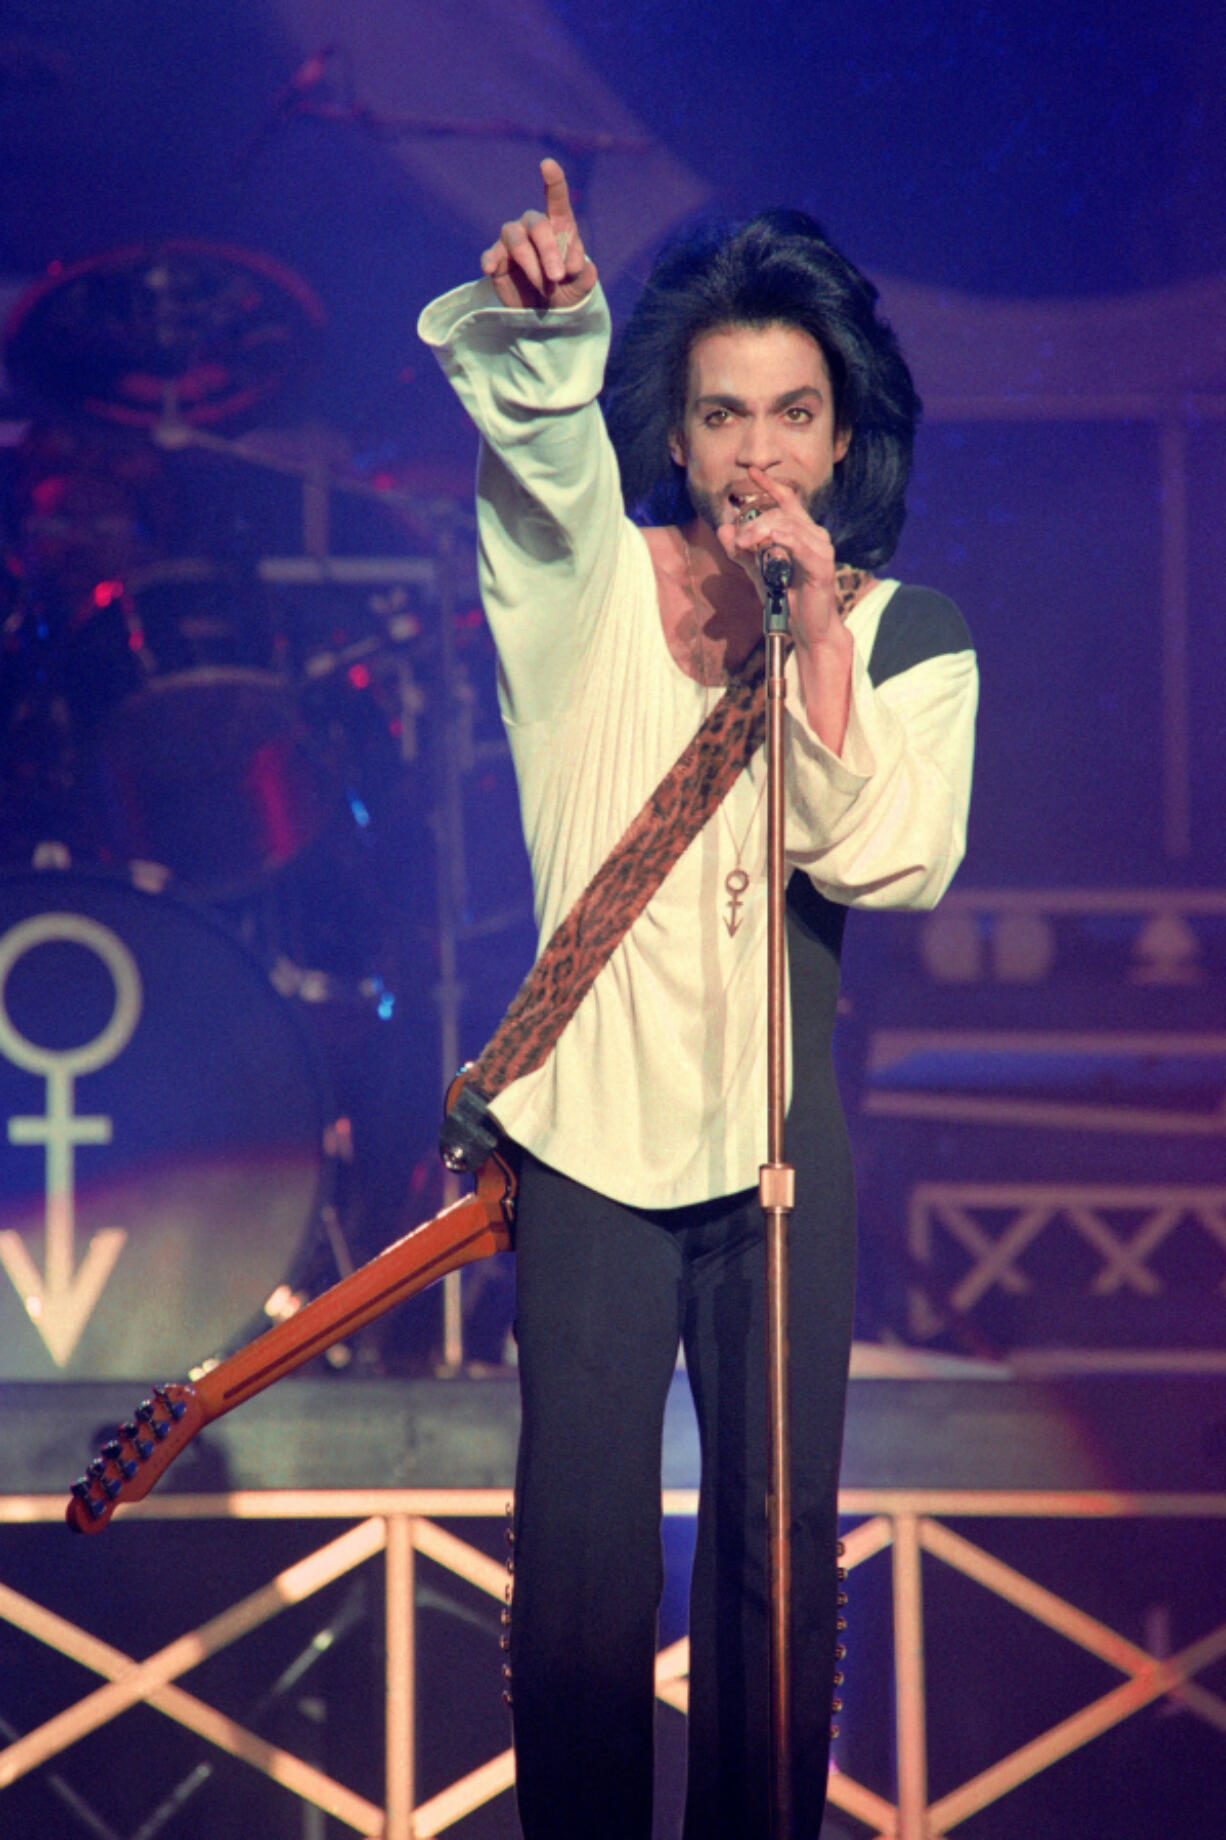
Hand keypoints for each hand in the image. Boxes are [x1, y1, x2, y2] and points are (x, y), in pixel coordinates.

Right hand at [479, 158, 596, 310]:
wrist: (545, 310)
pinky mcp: (496, 259)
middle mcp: (533, 226)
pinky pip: (491, 254)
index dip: (553, 181)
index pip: (556, 198)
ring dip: (532, 265)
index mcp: (558, 224)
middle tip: (558, 277)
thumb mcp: (582, 285)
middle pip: (538, 226)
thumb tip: (572, 265)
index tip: (547, 165)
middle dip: (549, 252)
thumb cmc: (566, 289)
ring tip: (544, 288)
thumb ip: (584, 273)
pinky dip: (490, 259)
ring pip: (516, 240)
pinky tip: (491, 268)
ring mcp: (512, 241)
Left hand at [716, 467, 839, 648]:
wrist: (808, 629)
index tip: (752, 472)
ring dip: (760, 532)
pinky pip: (799, 544)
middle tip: (736, 541)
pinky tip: (768, 544)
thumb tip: (723, 530)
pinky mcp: (822, 565)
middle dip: (753, 524)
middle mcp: (815, 535)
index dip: (770, 484)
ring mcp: (821, 548)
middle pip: (780, 514)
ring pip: (787, 526)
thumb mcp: (757, 571)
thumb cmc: (788, 600)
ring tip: (743, 544)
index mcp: (802, 532)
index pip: (787, 500)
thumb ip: (742, 551)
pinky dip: (781, 541)